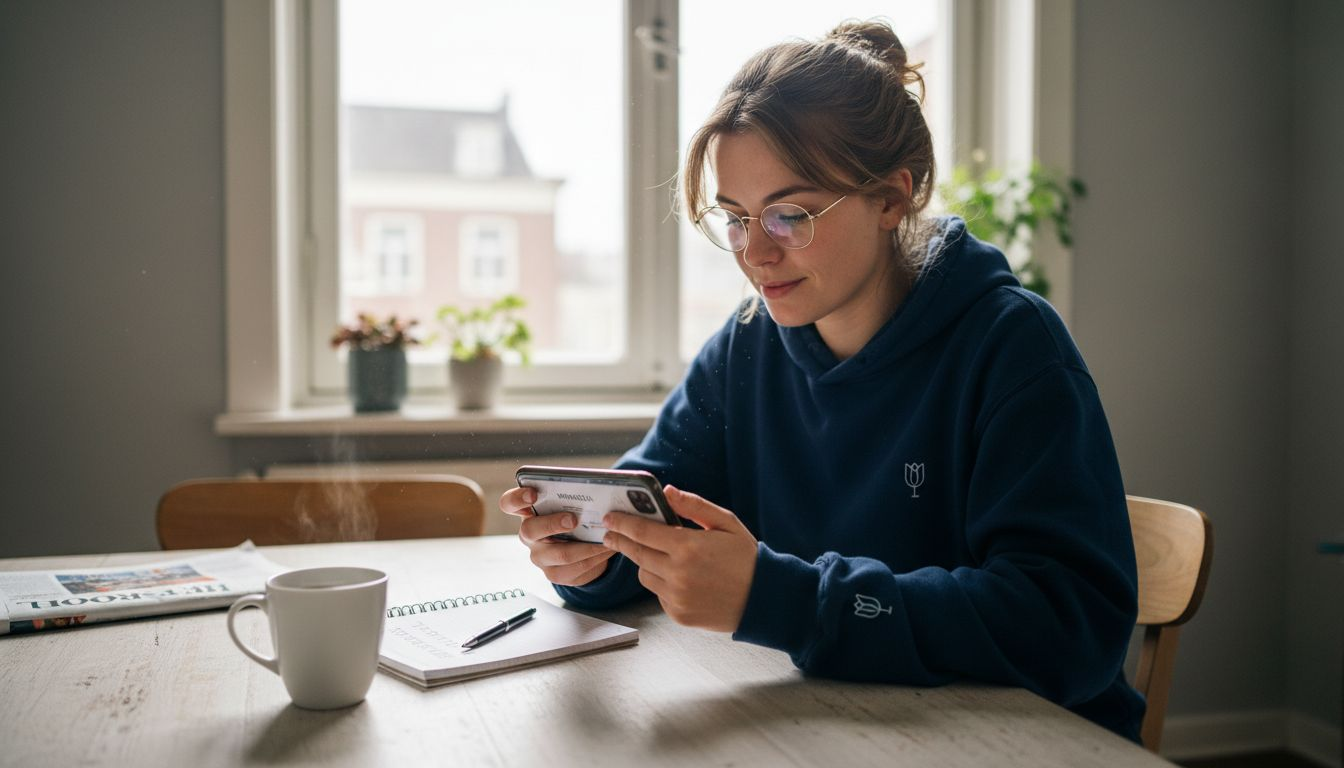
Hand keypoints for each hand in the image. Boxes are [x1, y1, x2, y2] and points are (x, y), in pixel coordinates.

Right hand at [500, 486, 615, 586]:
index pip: (509, 503)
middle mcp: (528, 535)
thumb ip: (572, 494)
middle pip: (530, 530)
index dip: (518, 498)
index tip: (533, 494)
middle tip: (574, 519)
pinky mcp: (554, 574)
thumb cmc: (572, 515)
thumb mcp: (569, 503)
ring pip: (560, 554)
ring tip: (606, 537)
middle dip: (553, 524)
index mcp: (527, 512)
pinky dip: (595, 558)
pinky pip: (576, 569)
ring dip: (586, 546)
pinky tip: (607, 549)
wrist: (579, 546)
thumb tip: (596, 485)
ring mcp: (539, 556)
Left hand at [601, 485, 756, 632]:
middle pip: (636, 554)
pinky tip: (681, 579)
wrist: (764, 600)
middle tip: (612, 534)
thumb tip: (667, 492)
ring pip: (644, 574)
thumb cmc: (746, 558)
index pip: (643, 531)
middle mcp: (678, 573)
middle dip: (622, 541)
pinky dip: (663, 584)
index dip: (622, 523)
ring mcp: (677, 597)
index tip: (610, 518)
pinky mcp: (679, 615)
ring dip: (646, 563)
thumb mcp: (726, 523)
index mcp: (688, 546)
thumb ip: (694, 506)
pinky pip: (658, 594)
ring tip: (662, 557)